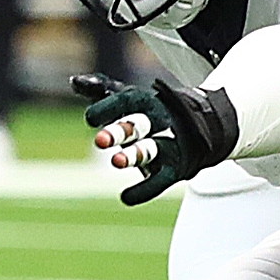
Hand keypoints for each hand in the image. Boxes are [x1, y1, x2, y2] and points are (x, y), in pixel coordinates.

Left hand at [76, 72, 240, 205]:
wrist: (205, 126)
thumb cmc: (154, 111)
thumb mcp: (131, 98)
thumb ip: (102, 90)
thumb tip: (74, 82)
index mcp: (147, 102)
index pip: (127, 101)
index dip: (108, 108)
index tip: (90, 119)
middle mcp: (160, 122)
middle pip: (140, 125)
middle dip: (121, 131)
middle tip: (99, 140)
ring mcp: (170, 145)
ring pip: (151, 149)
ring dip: (135, 156)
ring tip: (116, 162)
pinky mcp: (177, 167)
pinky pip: (161, 179)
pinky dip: (145, 190)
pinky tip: (126, 198)